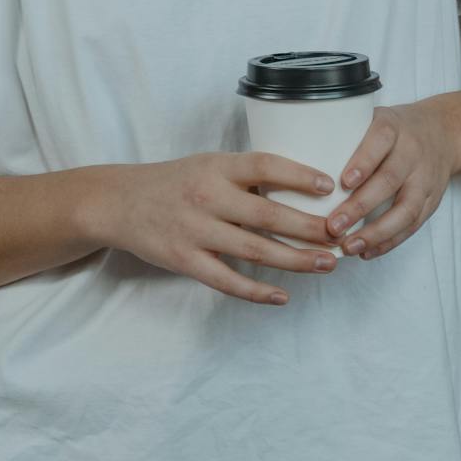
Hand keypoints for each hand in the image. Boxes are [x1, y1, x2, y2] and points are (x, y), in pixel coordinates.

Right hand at [108, 154, 339, 304]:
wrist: (119, 203)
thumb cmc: (175, 182)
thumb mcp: (208, 164)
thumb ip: (246, 175)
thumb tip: (302, 185)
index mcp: (216, 167)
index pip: (265, 166)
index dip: (299, 175)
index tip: (330, 186)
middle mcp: (208, 198)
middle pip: (268, 215)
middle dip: (310, 228)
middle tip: (341, 235)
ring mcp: (196, 231)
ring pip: (255, 250)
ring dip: (296, 260)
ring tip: (328, 264)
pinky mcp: (185, 261)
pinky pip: (227, 281)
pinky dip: (257, 291)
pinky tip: (283, 296)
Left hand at [329, 101, 460, 261]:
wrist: (445, 133)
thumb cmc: (394, 130)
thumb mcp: (373, 119)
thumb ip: (344, 134)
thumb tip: (296, 159)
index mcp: (393, 127)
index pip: (380, 141)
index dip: (363, 162)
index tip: (343, 182)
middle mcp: (412, 152)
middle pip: (389, 180)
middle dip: (360, 206)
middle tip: (333, 226)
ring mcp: (425, 178)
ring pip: (405, 209)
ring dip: (376, 232)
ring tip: (349, 247)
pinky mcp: (432, 200)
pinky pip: (413, 225)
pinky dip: (389, 241)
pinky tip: (366, 252)